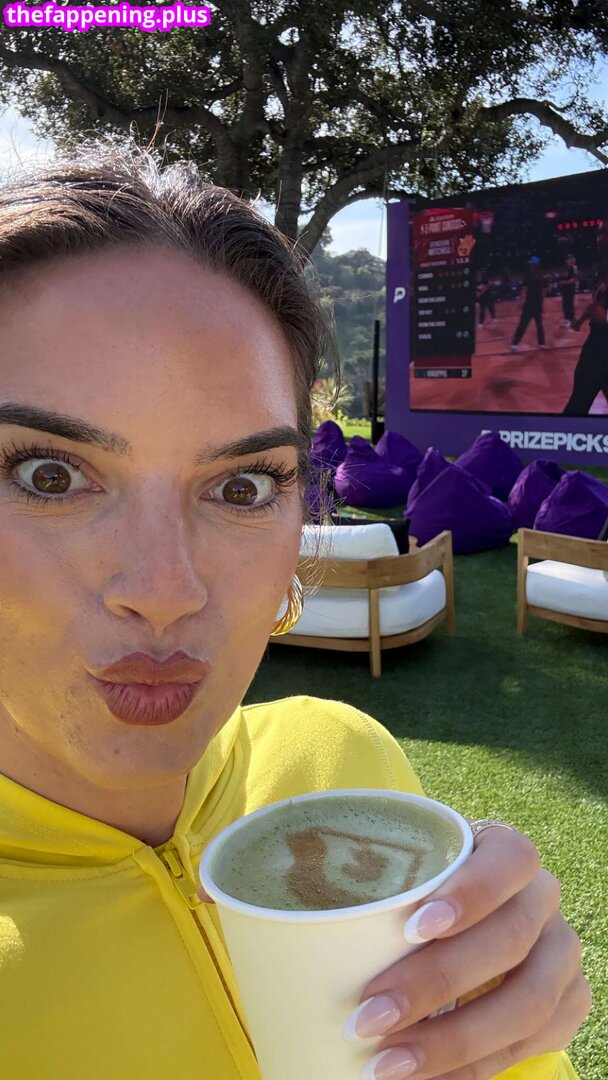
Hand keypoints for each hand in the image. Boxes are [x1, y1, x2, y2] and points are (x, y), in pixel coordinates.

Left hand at [345, 827, 590, 1079]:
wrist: (461, 920)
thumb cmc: (414, 888)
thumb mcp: (399, 869)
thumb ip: (364, 880)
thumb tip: (271, 911)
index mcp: (506, 850)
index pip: (510, 859)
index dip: (470, 893)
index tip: (411, 928)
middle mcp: (542, 897)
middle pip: (510, 939)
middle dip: (436, 984)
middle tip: (367, 1017)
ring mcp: (559, 952)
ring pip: (529, 1002)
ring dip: (453, 1041)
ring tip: (385, 1065)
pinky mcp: (566, 1002)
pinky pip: (533, 1043)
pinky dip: (475, 1068)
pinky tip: (425, 1078)